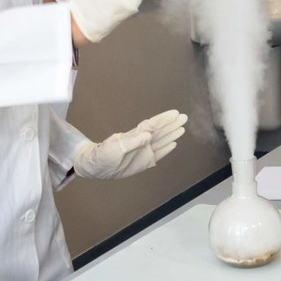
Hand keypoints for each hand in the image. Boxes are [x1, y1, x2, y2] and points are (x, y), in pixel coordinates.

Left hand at [72, 110, 186, 178]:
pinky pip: (158, 154)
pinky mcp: (144, 162)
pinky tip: (174, 143)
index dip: (164, 119)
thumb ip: (132, 142)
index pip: (153, 125)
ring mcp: (144, 152)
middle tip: (184, 117)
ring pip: (161, 141)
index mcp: (135, 135)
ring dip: (171, 134)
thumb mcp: (116, 148)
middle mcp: (142, 142)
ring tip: (182, 128)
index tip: (174, 113)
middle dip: (171, 124)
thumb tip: (148, 135)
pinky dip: (167, 149)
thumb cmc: (103, 155)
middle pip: (160, 131)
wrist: (96, 167)